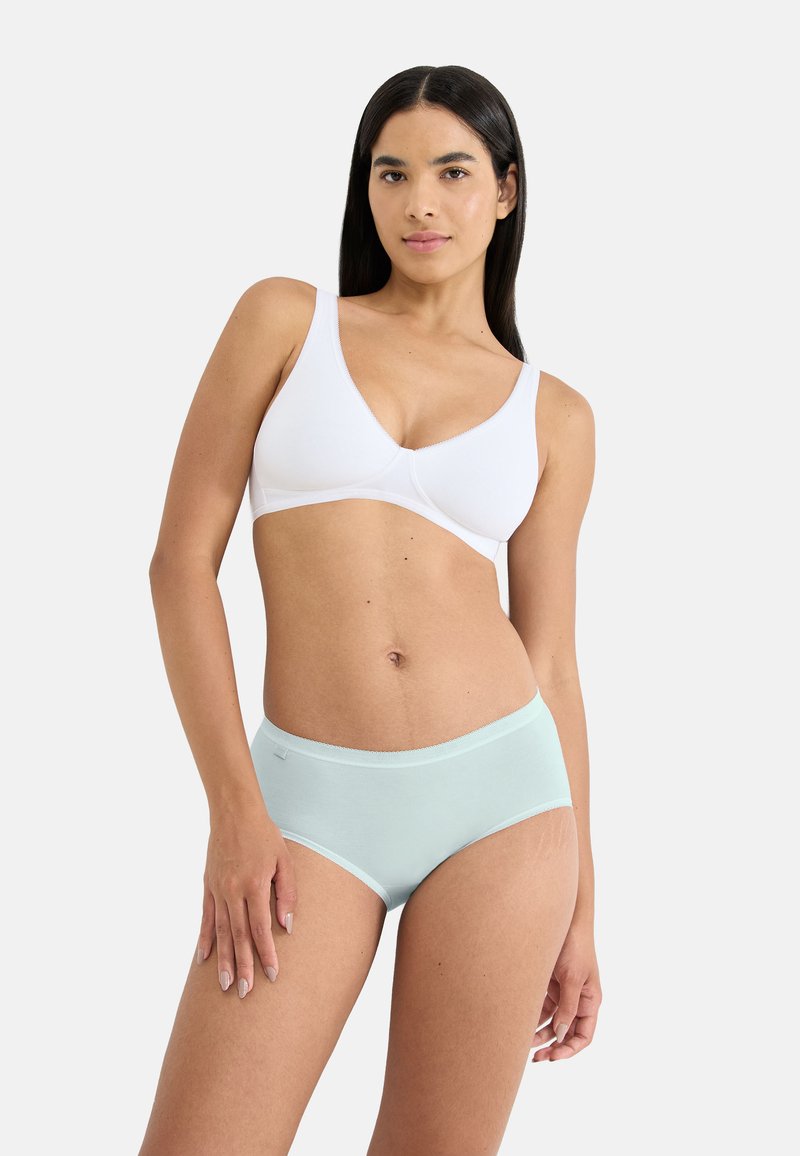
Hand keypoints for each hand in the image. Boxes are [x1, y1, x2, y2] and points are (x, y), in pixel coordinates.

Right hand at [195, 808, 297, 997]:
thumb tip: (287, 925)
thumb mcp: (284, 860)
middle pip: (238, 936)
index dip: (266, 953)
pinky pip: (206, 917)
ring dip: (223, 960)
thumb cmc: (264, 835)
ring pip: (221, 931)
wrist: (234, 812)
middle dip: (243, 966)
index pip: (260, 928)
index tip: (272, 975)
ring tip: (226, 984)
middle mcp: (233, 890)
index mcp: (255, 885)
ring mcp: (218, 889)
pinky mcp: (208, 886)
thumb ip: (287, 893)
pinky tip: (203, 959)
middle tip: (245, 993)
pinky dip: (205, 939)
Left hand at [531, 921, 600, 1061]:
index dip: (570, 1049)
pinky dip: (533, 1018)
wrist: (563, 920)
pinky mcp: (550, 985)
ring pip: (552, 1023)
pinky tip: (521, 1024)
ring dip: (540, 1034)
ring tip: (523, 1044)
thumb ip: (568, 1007)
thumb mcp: (572, 978)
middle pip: (566, 1033)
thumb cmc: (575, 946)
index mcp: (590, 1001)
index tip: (553, 1057)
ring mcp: (563, 993)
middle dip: (552, 1046)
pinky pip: (541, 1008)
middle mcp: (578, 1000)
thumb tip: (561, 1035)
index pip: (584, 1035)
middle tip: (535, 1058)